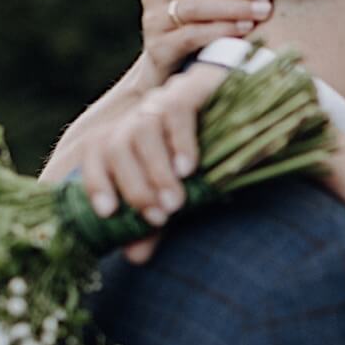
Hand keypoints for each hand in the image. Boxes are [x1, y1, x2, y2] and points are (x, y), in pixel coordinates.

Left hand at [79, 62, 229, 263]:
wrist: (249, 106)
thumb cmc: (207, 156)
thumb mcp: (179, 192)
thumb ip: (156, 220)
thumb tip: (135, 257)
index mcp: (128, 135)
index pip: (95, 153)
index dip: (95, 183)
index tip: (109, 213)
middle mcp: (139, 115)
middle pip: (114, 145)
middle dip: (133, 187)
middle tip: (159, 217)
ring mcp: (164, 98)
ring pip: (142, 129)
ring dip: (156, 171)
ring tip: (176, 202)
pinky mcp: (193, 87)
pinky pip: (176, 109)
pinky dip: (180, 142)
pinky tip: (189, 169)